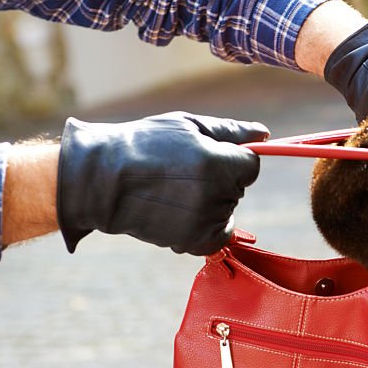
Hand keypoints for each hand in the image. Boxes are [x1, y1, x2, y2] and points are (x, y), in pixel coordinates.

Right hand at [56, 112, 267, 254]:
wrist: (102, 181)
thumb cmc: (143, 145)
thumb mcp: (187, 126)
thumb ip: (230, 132)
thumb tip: (265, 134)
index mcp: (218, 162)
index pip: (251, 166)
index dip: (232, 160)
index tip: (208, 157)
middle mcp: (216, 194)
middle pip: (237, 188)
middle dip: (219, 180)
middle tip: (181, 173)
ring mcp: (205, 220)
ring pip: (226, 211)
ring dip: (209, 204)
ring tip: (173, 192)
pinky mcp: (193, 241)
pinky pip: (217, 236)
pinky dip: (205, 228)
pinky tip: (181, 213)